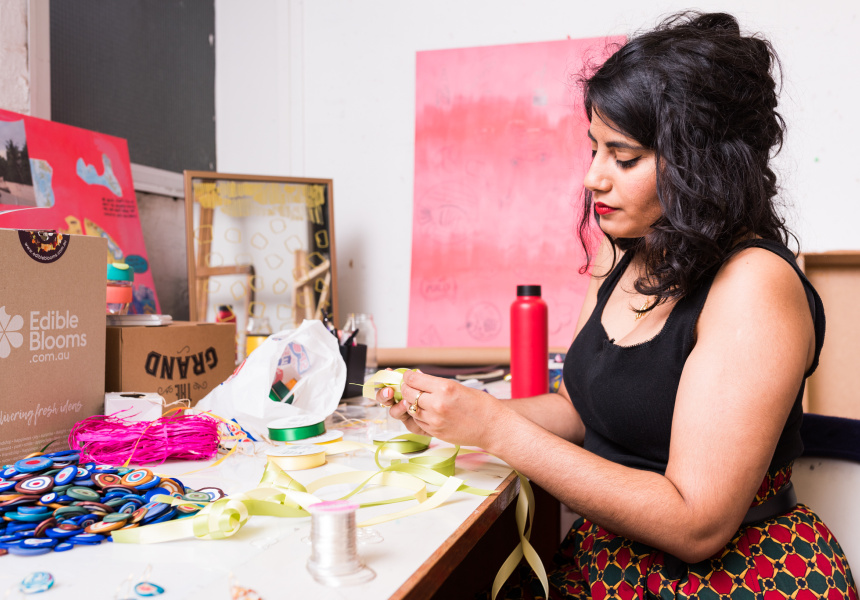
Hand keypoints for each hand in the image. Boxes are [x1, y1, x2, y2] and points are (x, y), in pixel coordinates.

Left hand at [378, 369, 505, 447]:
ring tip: (418, 400)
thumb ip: (438, 384)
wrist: (494, 428)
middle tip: (409, 386)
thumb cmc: (482, 406)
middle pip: (408, 394)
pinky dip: (419, 416)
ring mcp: (435, 420)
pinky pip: (418, 422)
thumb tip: (419, 377)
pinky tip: (426, 412)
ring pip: (411, 409)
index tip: (408, 376)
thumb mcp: (460, 387)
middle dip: (406, 389)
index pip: (414, 380)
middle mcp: (437, 404)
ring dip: (411, 403)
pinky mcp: (435, 432)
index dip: (408, 376)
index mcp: (445, 388)